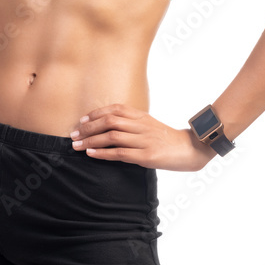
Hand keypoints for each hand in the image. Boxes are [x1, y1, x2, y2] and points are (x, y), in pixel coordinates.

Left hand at [69, 103, 215, 171]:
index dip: (95, 114)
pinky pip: (120, 153)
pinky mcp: (146, 155)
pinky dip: (103, 153)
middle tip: (73, 135)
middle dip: (88, 128)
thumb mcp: (150, 125)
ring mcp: (144, 140)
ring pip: (111, 136)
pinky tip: (91, 154)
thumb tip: (110, 127)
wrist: (191, 149)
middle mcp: (141, 125)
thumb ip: (133, 124)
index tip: (81, 120)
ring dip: (91, 141)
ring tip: (77, 146)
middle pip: (109, 121)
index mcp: (141, 116)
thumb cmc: (168, 139)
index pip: (114, 109)